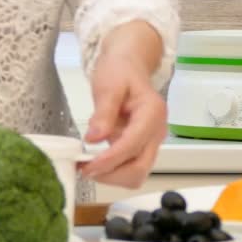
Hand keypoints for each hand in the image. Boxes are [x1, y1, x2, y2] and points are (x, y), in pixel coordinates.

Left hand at [79, 21, 167, 188]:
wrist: (128, 65)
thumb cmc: (119, 71)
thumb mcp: (108, 85)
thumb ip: (103, 113)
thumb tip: (94, 139)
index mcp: (152, 113)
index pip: (132, 146)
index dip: (109, 160)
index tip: (87, 166)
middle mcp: (157, 131)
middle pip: (139, 168)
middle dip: (111, 174)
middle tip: (84, 169)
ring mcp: (152, 141)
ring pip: (136, 174)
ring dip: (112, 176)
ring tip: (88, 166)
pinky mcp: (143, 148)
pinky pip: (131, 168)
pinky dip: (114, 172)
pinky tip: (97, 162)